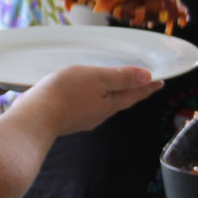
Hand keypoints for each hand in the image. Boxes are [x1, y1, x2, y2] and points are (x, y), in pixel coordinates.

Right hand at [16, 64, 162, 134]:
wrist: (36, 116)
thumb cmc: (66, 93)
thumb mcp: (98, 78)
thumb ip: (121, 77)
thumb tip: (147, 78)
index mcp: (110, 105)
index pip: (134, 94)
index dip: (148, 87)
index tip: (161, 82)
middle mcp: (98, 115)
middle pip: (120, 101)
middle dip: (130, 91)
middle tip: (141, 83)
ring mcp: (82, 119)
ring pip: (102, 105)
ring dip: (110, 95)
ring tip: (113, 86)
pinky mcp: (67, 119)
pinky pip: (85, 106)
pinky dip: (91, 98)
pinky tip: (83, 93)